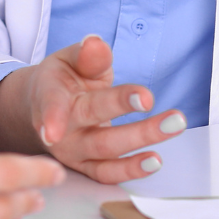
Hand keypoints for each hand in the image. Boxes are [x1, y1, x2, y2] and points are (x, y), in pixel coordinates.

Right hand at [0, 34, 185, 183]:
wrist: (45, 110)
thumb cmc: (62, 81)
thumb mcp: (69, 60)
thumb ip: (86, 55)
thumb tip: (95, 44)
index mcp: (49, 97)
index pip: (53, 104)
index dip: (52, 117)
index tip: (53, 131)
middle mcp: (60, 130)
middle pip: (92, 122)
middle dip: (122, 109)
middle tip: (151, 98)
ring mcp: (73, 153)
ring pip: (106, 150)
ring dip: (141, 138)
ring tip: (173, 126)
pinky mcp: (87, 168)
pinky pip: (108, 174)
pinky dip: (132, 170)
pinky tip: (156, 160)